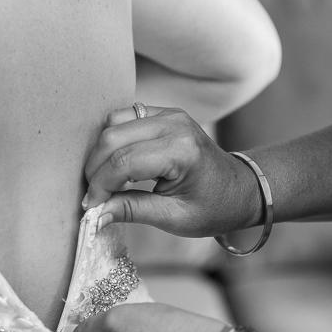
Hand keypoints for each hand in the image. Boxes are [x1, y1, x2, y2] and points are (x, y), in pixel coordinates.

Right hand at [83, 106, 261, 236]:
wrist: (240, 189)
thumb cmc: (213, 208)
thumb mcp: (174, 218)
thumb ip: (132, 211)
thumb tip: (94, 216)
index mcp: (181, 151)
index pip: (123, 162)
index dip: (100, 186)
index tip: (91, 207)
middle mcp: (174, 124)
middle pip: (112, 138)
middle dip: (95, 169)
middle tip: (94, 197)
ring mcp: (169, 114)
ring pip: (114, 123)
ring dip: (101, 153)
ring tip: (104, 182)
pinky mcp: (164, 113)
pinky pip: (125, 118)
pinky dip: (113, 141)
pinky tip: (116, 166)